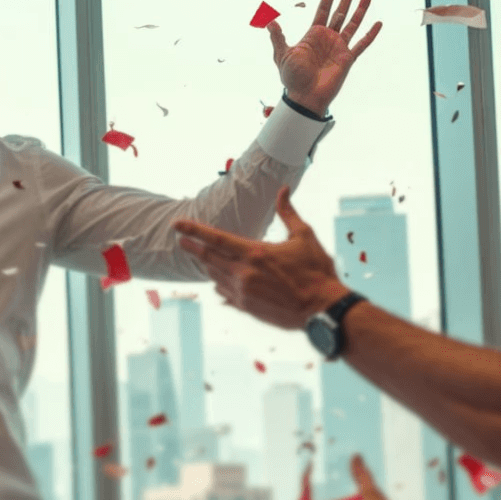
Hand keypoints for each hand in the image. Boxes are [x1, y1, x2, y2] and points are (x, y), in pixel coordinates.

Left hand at [175, 190, 351, 329]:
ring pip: (215, 277)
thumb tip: (283, 190)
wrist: (323, 310)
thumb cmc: (317, 271)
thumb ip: (288, 212)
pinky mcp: (247, 308)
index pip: (216, 238)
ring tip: (200, 259)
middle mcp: (243, 273)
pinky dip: (220, 286)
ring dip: (207, 266)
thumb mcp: (304, 236)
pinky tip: (218, 283)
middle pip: (208, 258)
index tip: (177, 225)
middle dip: (193, 248)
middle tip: (180, 240)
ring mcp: (243, 293)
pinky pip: (225, 294)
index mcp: (254, 253)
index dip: (194, 230)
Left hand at [271, 0, 381, 116]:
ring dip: (360, 9)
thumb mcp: (282, 55)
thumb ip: (278, 37)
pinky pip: (362, 44)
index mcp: (313, 34)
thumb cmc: (292, 78)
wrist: (304, 96)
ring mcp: (339, 47)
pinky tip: (378, 23)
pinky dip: (370, 34)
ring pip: (352, 24)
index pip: (323, 9)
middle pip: (339, 12)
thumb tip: (269, 21)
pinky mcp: (348, 58)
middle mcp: (327, 38)